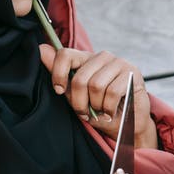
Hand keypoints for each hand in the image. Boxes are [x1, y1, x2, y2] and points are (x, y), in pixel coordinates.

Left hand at [38, 44, 156, 149]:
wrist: (128, 125)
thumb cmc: (100, 110)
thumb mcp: (76, 96)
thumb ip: (61, 76)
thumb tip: (41, 49)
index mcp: (86, 59)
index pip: (65, 54)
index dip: (58, 74)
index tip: (59, 91)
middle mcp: (102, 57)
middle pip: (80, 78)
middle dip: (79, 102)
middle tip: (85, 112)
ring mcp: (118, 62)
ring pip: (96, 86)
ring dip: (96, 106)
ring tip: (101, 111)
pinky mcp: (132, 72)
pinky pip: (112, 93)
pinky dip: (109, 108)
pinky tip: (112, 112)